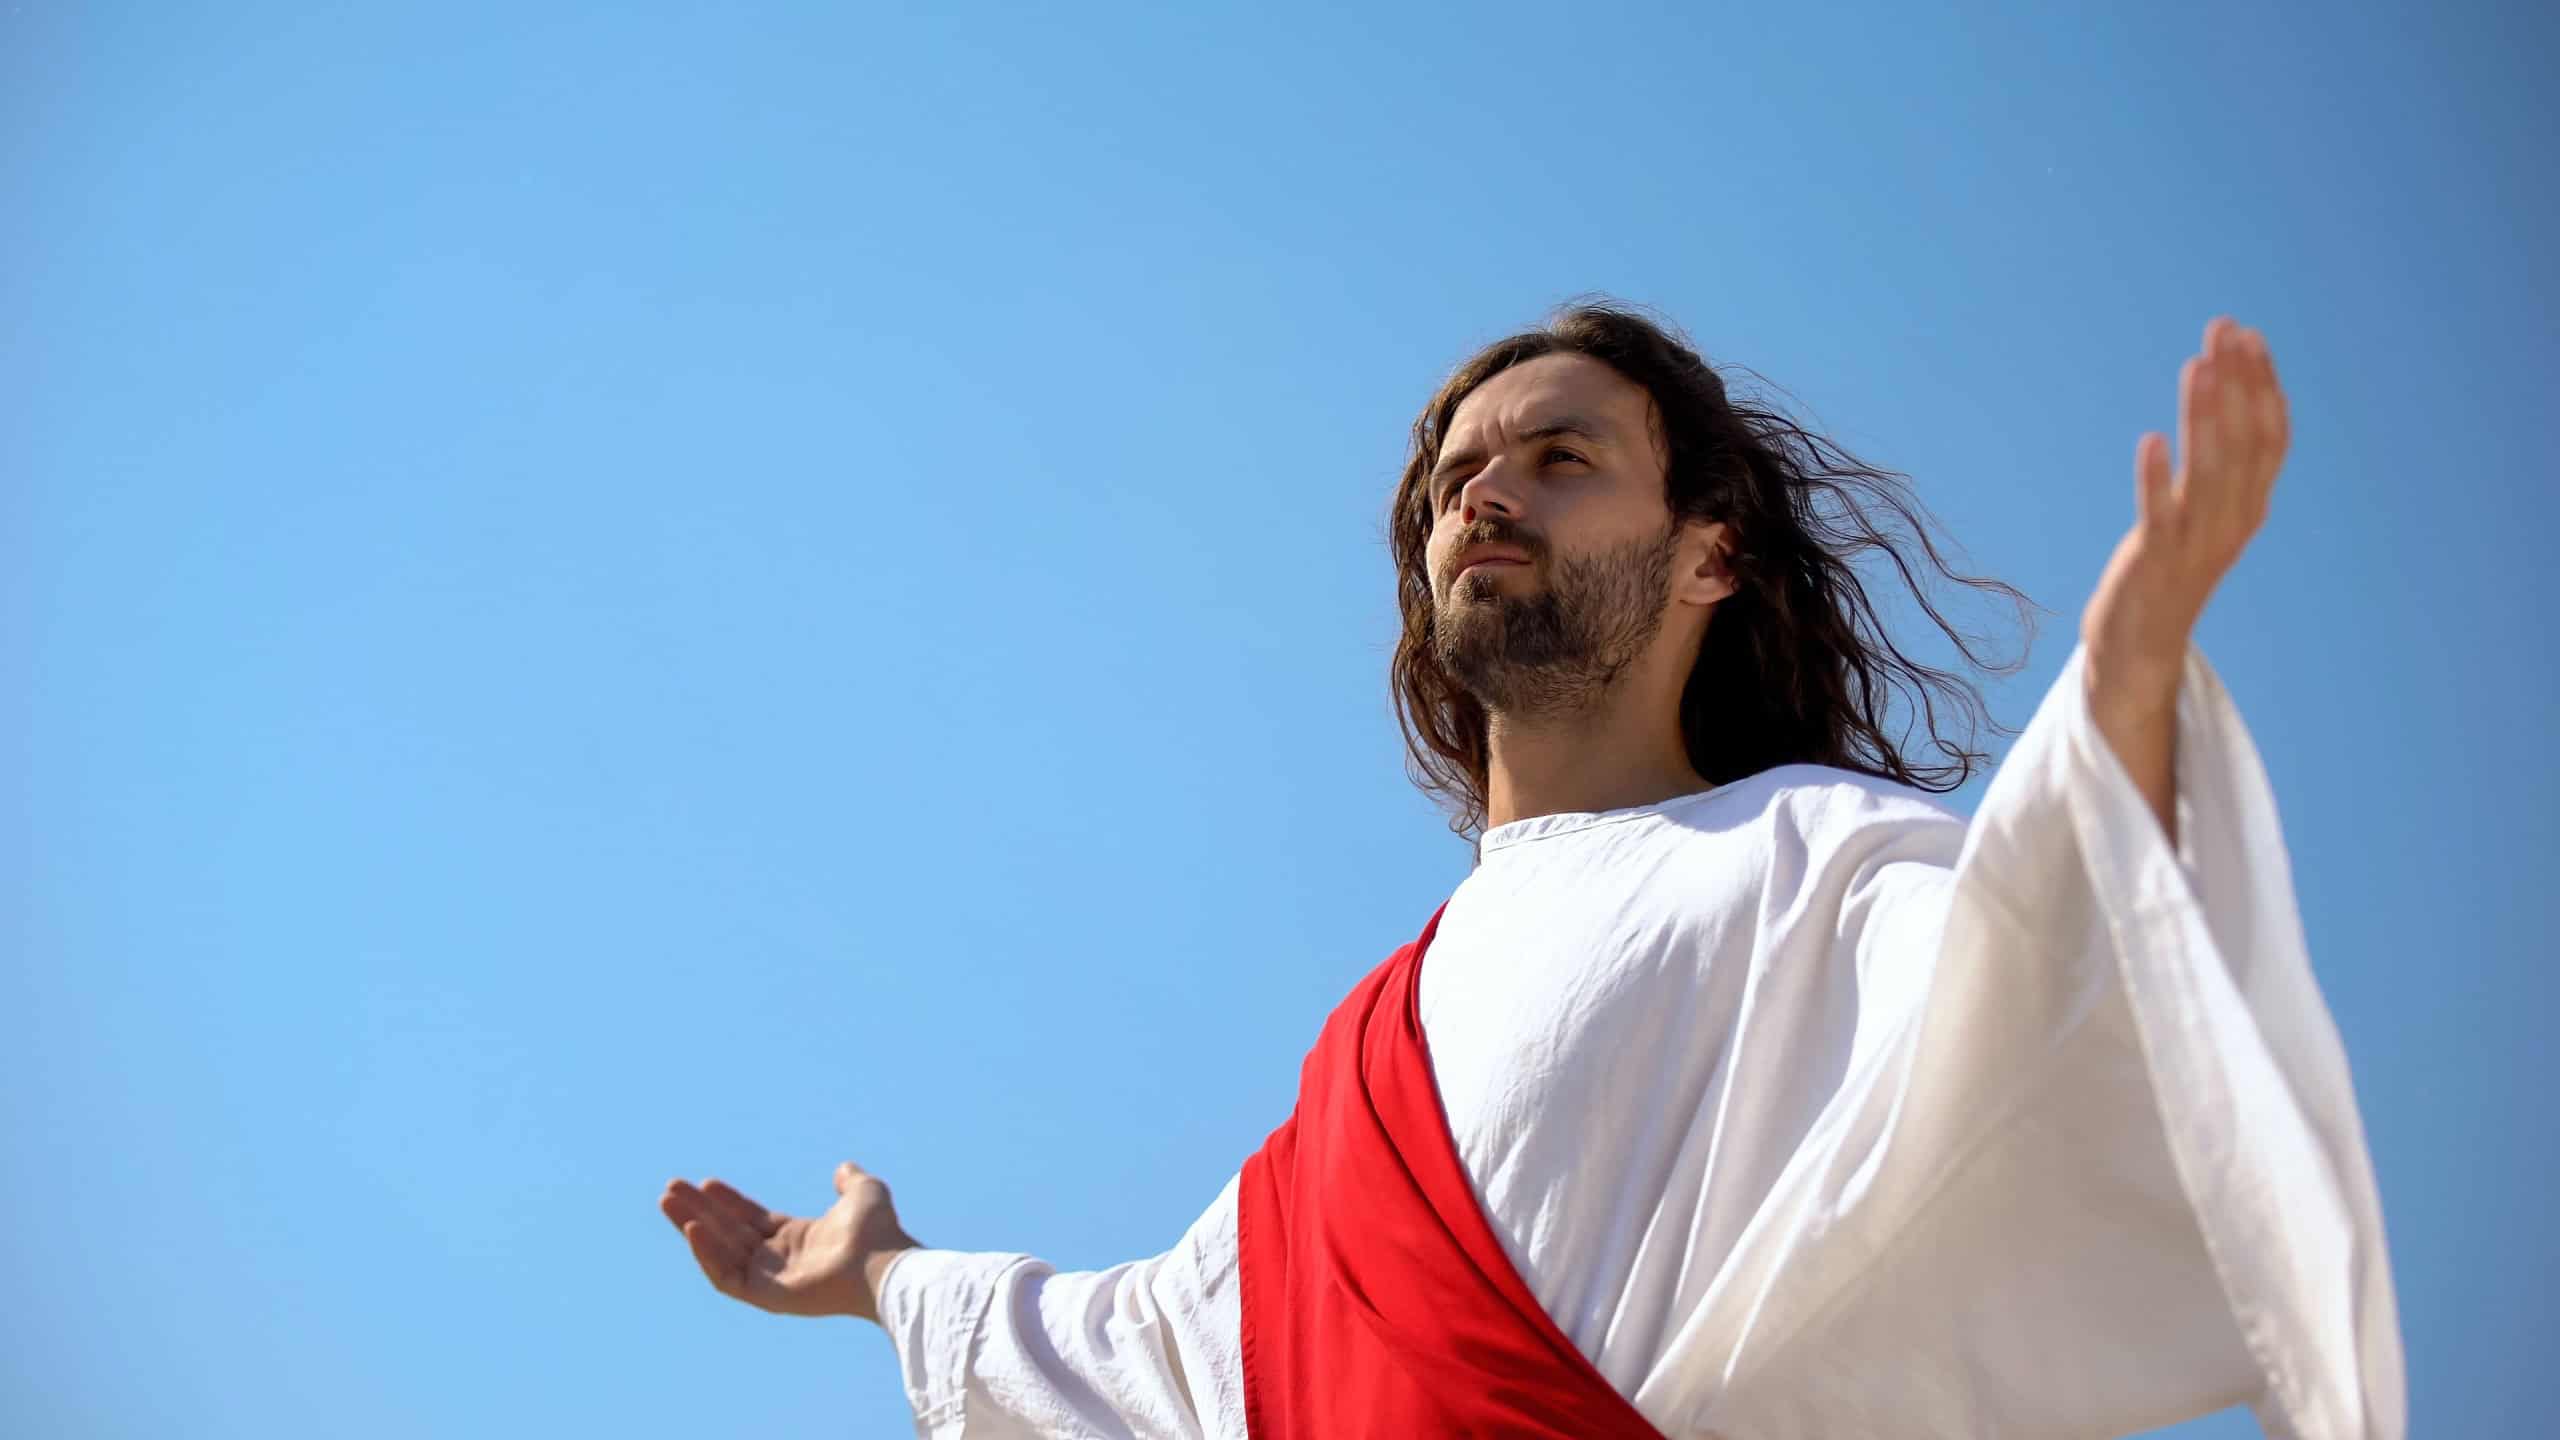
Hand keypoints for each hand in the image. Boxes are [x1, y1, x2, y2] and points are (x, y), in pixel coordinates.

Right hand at [658, 1161, 918, 1322]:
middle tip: (670, 1190)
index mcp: (797, 1237)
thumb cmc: (877, 1231)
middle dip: (698, 1210)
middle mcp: (779, 1258)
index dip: (727, 1200)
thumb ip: (851, 1180)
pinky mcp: (766, 1296)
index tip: (705, 1182)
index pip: (751, 1218)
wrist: (882, 1262)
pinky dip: (707, 1254)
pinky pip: (726, 1277)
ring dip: (692, 1226)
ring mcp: (771, 1279)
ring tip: (668, 1202)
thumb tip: (843, 1168)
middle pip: (728, 1232)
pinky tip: (692, 1229)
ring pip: (720, 1251)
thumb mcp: (863, 1192)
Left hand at [2081, 315, 2289, 708]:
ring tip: (2197, 365)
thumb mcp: (2204, 512)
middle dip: (2238, 383)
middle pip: (2245, 443)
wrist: (2140, 647)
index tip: (2247, 334)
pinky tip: (2150, 439)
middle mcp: (2234, 522)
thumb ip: (2219, 464)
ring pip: (2209, 473)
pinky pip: (2159, 517)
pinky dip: (2156, 479)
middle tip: (2224, 329)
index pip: (2269, 435)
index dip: (2263, 384)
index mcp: (2251, 505)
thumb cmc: (2170, 568)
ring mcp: (2196, 545)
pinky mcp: (2155, 564)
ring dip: (2205, 416)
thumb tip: (2225, 392)